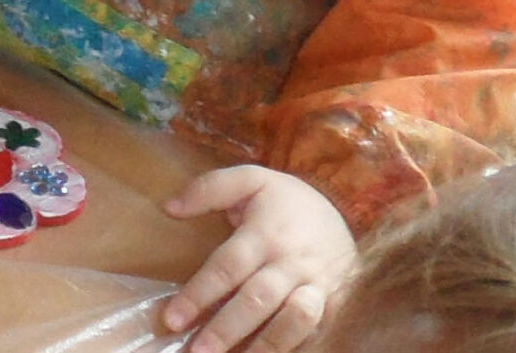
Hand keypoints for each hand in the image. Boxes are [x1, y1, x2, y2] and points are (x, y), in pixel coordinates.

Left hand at [161, 166, 356, 352]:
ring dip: (264, 346)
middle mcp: (292, 263)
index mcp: (265, 234)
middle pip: (257, 300)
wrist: (345, 207)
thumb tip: (169, 207)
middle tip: (197, 351)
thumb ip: (209, 188)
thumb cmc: (285, 200)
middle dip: (226, 329)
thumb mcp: (250, 179)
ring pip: (294, 322)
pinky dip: (295, 347)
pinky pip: (317, 331)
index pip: (227, 267)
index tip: (172, 319)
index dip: (199, 294)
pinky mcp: (335, 303)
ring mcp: (317, 286)